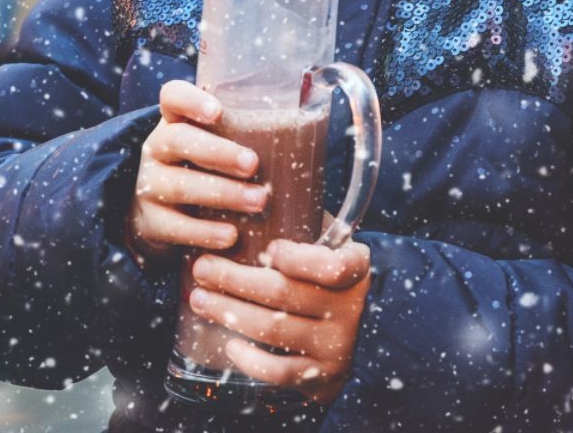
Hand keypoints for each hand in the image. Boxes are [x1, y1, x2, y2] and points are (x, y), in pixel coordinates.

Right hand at [126, 80, 266, 263]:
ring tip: (258, 201)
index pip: (173, 97)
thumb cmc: (204, 171)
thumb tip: (312, 109)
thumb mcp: (216, 145)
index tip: (217, 112)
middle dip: (218, 152)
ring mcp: (149, 185)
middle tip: (253, 164)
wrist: (160, 216)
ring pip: (180, 185)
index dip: (191, 101)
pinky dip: (205, 232)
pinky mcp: (151, 222)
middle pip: (178, 140)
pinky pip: (175, 226)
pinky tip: (231, 236)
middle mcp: (158, 148)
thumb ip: (247, 131)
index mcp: (175, 122)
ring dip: (223, 193)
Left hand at [188, 239, 371, 404]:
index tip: (268, 250)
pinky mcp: (320, 376)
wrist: (371, 332)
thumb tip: (251, 196)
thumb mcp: (333, 246)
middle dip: (235, 280)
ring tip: (200, 299)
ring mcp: (335, 345)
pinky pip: (281, 372)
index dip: (296, 259)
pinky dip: (252, 361)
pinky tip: (230, 346)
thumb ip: (306, 226)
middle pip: (284, 294)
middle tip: (203, 268)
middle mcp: (349, 308)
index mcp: (355, 269)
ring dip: (230, 313)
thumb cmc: (335, 278)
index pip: (331, 265)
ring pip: (275, 329)